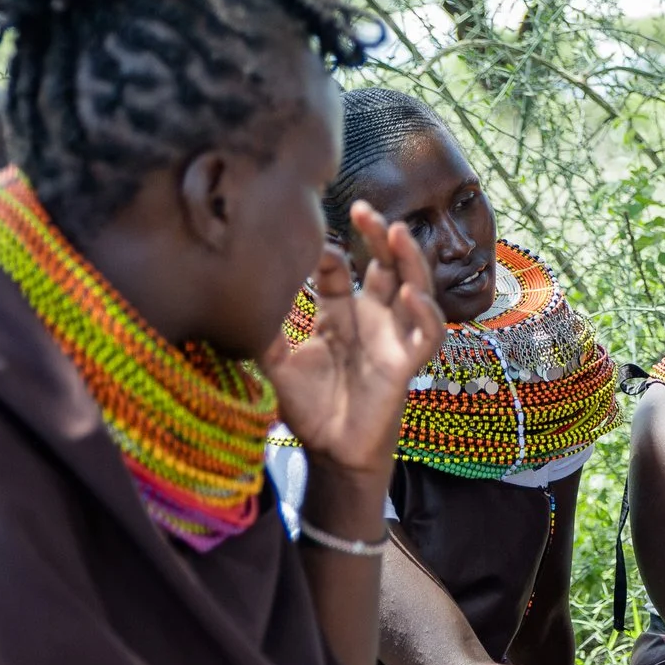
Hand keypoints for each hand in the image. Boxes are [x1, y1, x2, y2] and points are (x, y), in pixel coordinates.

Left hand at [264, 206, 444, 479]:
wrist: (331, 455)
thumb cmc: (310, 412)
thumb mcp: (276, 366)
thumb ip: (263, 333)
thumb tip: (238, 300)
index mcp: (341, 317)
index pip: (340, 273)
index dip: (329, 255)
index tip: (311, 245)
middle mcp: (372, 322)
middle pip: (384, 268)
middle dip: (378, 238)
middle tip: (366, 210)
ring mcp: (392, 341)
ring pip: (415, 290)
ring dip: (410, 262)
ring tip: (398, 235)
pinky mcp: (406, 365)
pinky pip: (427, 336)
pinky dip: (425, 314)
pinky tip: (409, 295)